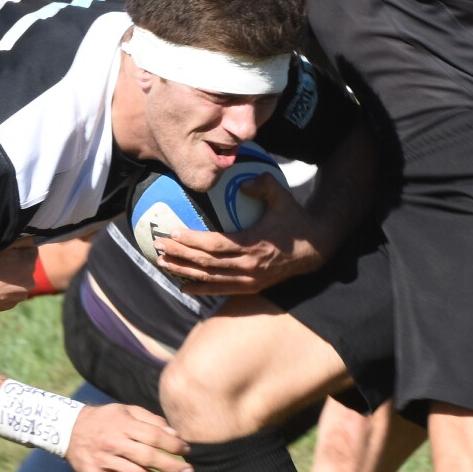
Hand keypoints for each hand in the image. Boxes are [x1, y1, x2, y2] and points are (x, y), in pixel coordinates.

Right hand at [0, 241, 36, 313]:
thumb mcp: (3, 248)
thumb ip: (21, 242)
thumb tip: (31, 241)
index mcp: (29, 264)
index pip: (32, 252)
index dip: (21, 251)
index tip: (10, 254)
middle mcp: (30, 281)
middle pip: (27, 269)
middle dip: (19, 266)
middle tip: (2, 266)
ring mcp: (22, 295)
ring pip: (21, 283)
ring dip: (14, 280)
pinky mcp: (13, 304)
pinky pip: (13, 294)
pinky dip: (7, 291)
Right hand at [65, 403, 191, 471]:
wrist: (67, 429)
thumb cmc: (105, 419)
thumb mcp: (125, 411)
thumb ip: (150, 420)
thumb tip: (175, 434)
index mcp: (122, 424)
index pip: (154, 435)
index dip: (173, 445)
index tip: (187, 451)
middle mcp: (113, 442)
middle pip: (148, 457)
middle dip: (172, 467)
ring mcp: (103, 459)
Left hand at [153, 175, 329, 294]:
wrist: (315, 250)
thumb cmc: (294, 219)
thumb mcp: (283, 197)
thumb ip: (263, 185)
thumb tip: (242, 182)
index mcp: (253, 244)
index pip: (215, 245)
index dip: (192, 241)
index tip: (173, 232)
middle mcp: (248, 266)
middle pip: (206, 263)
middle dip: (179, 255)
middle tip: (158, 245)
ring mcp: (249, 280)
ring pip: (210, 279)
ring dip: (184, 271)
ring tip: (162, 263)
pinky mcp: (250, 287)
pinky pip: (221, 290)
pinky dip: (200, 288)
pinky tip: (182, 285)